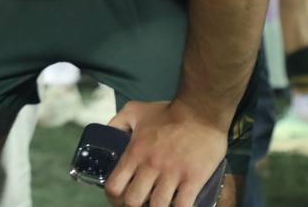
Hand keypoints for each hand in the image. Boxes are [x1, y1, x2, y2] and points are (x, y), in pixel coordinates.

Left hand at [104, 100, 227, 206]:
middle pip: (133, 202)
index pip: (114, 187)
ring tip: (159, 203)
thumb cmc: (167, 112)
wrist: (200, 111)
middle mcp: (150, 166)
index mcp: (134, 153)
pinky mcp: (193, 179)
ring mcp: (172, 174)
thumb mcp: (134, 111)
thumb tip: (107, 134)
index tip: (119, 198)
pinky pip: (182, 206)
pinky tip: (177, 205)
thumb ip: (117, 123)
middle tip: (140, 202)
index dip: (114, 198)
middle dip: (134, 206)